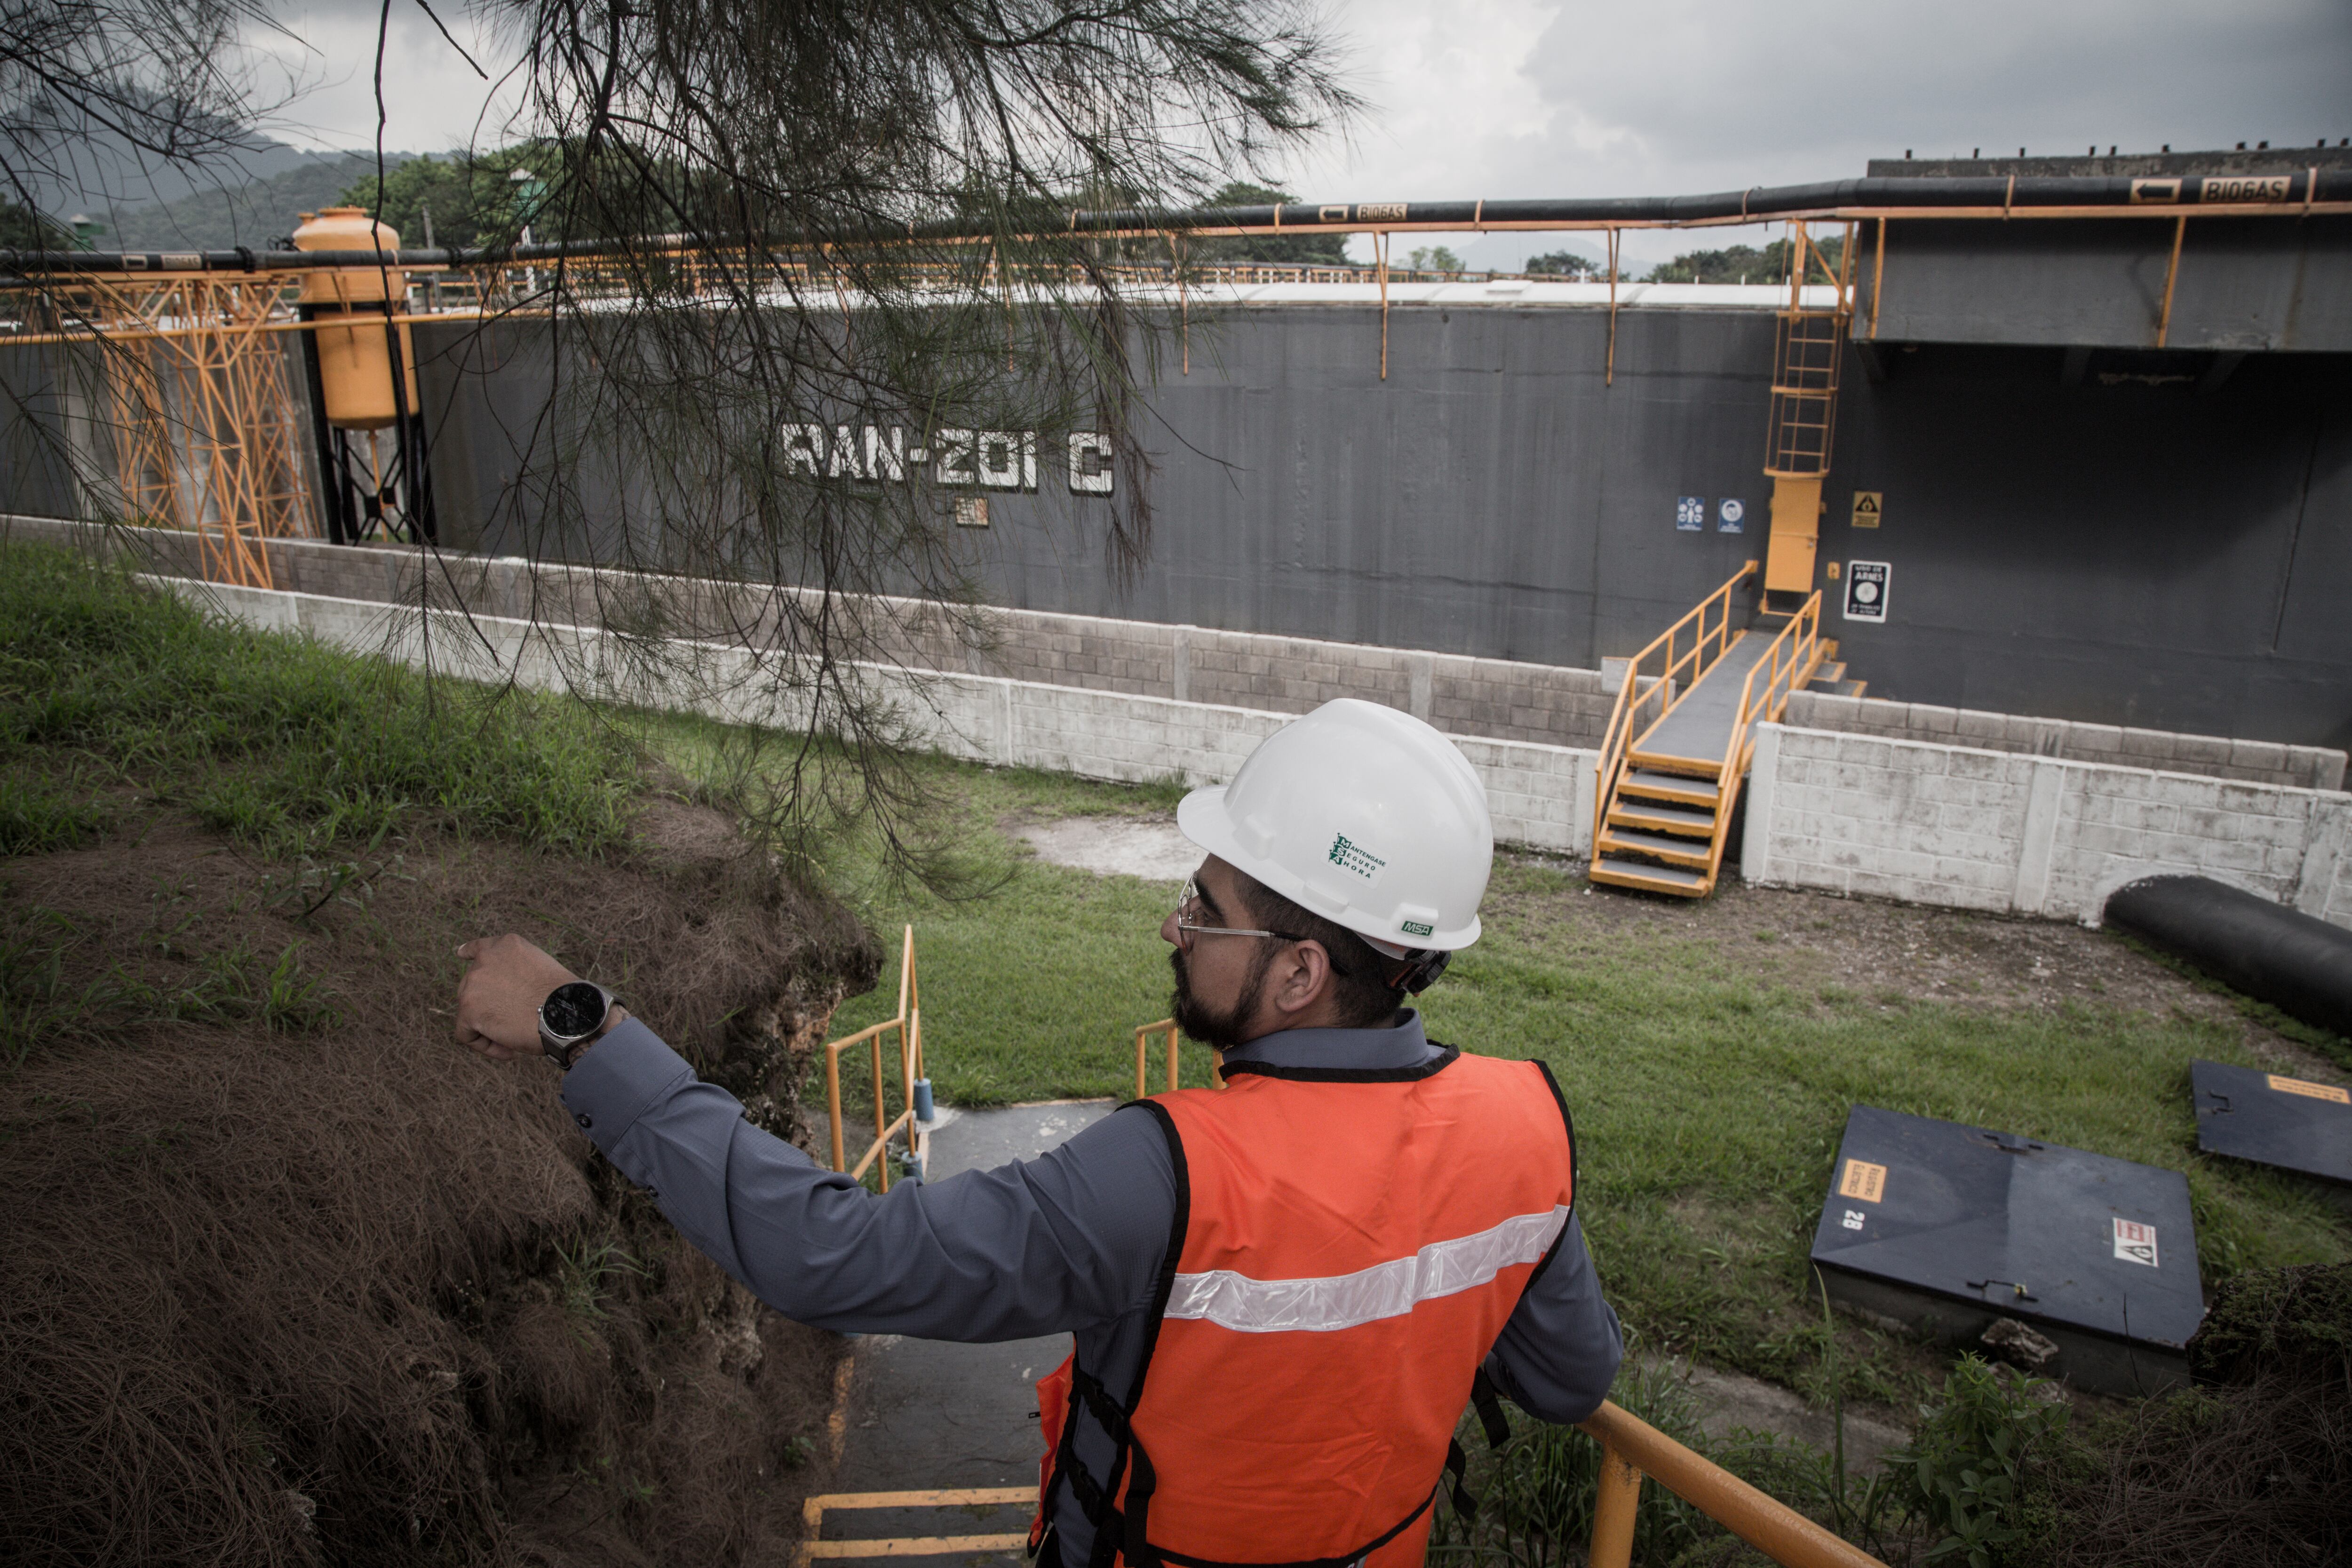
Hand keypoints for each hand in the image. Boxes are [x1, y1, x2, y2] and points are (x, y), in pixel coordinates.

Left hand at [454, 933, 583, 1060]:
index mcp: (507, 945)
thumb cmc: (563, 999)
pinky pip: (467, 1034)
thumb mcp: (541, 969)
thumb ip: (517, 972)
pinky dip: (485, 1046)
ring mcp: (474, 982)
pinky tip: (509, 1050)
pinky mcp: (469, 1010)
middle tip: (511, 1022)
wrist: (566, 1013)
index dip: (470, 953)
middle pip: (471, 986)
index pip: (480, 948)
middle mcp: (485, 959)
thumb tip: (501, 994)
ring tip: (516, 1039)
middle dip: (487, 1005)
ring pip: (468, 1011)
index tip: (461, 954)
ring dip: (489, 1027)